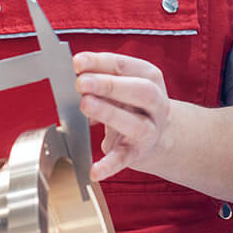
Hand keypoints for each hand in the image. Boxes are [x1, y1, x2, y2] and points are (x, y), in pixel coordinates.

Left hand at [73, 52, 169, 180]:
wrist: (159, 135)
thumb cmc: (133, 105)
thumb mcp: (123, 86)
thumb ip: (102, 78)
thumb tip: (73, 74)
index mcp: (150, 78)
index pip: (126, 66)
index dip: (101, 62)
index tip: (78, 62)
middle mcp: (156, 103)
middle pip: (140, 91)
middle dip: (110, 85)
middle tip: (82, 83)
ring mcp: (150, 129)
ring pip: (135, 123)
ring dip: (109, 113)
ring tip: (85, 105)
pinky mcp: (138, 153)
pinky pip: (124, 159)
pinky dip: (108, 165)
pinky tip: (94, 170)